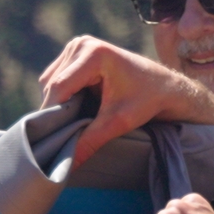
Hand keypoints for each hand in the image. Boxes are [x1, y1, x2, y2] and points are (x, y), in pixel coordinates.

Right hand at [39, 36, 212, 166]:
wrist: (164, 86)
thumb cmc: (147, 99)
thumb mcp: (118, 122)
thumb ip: (90, 141)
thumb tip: (67, 169)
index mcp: (94, 54)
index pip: (59, 87)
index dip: (52, 114)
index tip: (48, 140)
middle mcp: (82, 44)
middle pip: (52, 85)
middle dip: (54, 111)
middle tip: (57, 138)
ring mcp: (77, 47)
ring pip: (50, 83)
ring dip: (57, 105)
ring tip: (69, 125)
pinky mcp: (76, 54)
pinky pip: (56, 79)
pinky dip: (62, 98)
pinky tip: (74, 111)